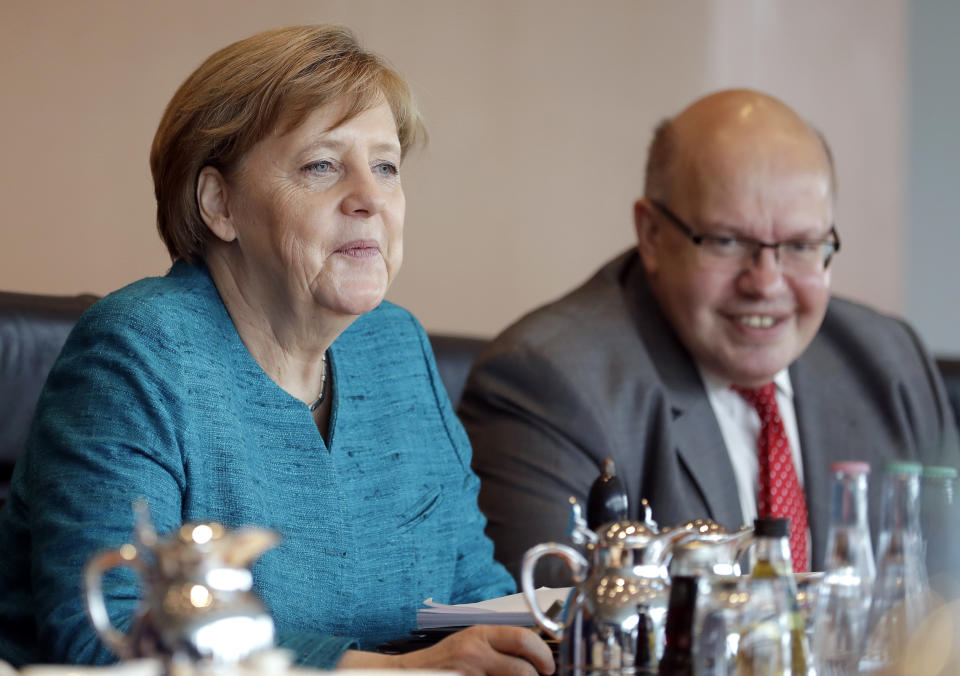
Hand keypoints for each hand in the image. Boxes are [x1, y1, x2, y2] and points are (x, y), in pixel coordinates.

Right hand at [339, 625, 554, 675]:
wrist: (409, 673)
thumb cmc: (445, 660)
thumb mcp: (473, 642)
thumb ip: (500, 644)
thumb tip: (536, 652)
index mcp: (481, 634)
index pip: (523, 638)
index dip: (543, 655)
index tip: (548, 666)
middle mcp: (475, 652)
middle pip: (523, 669)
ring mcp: (470, 673)